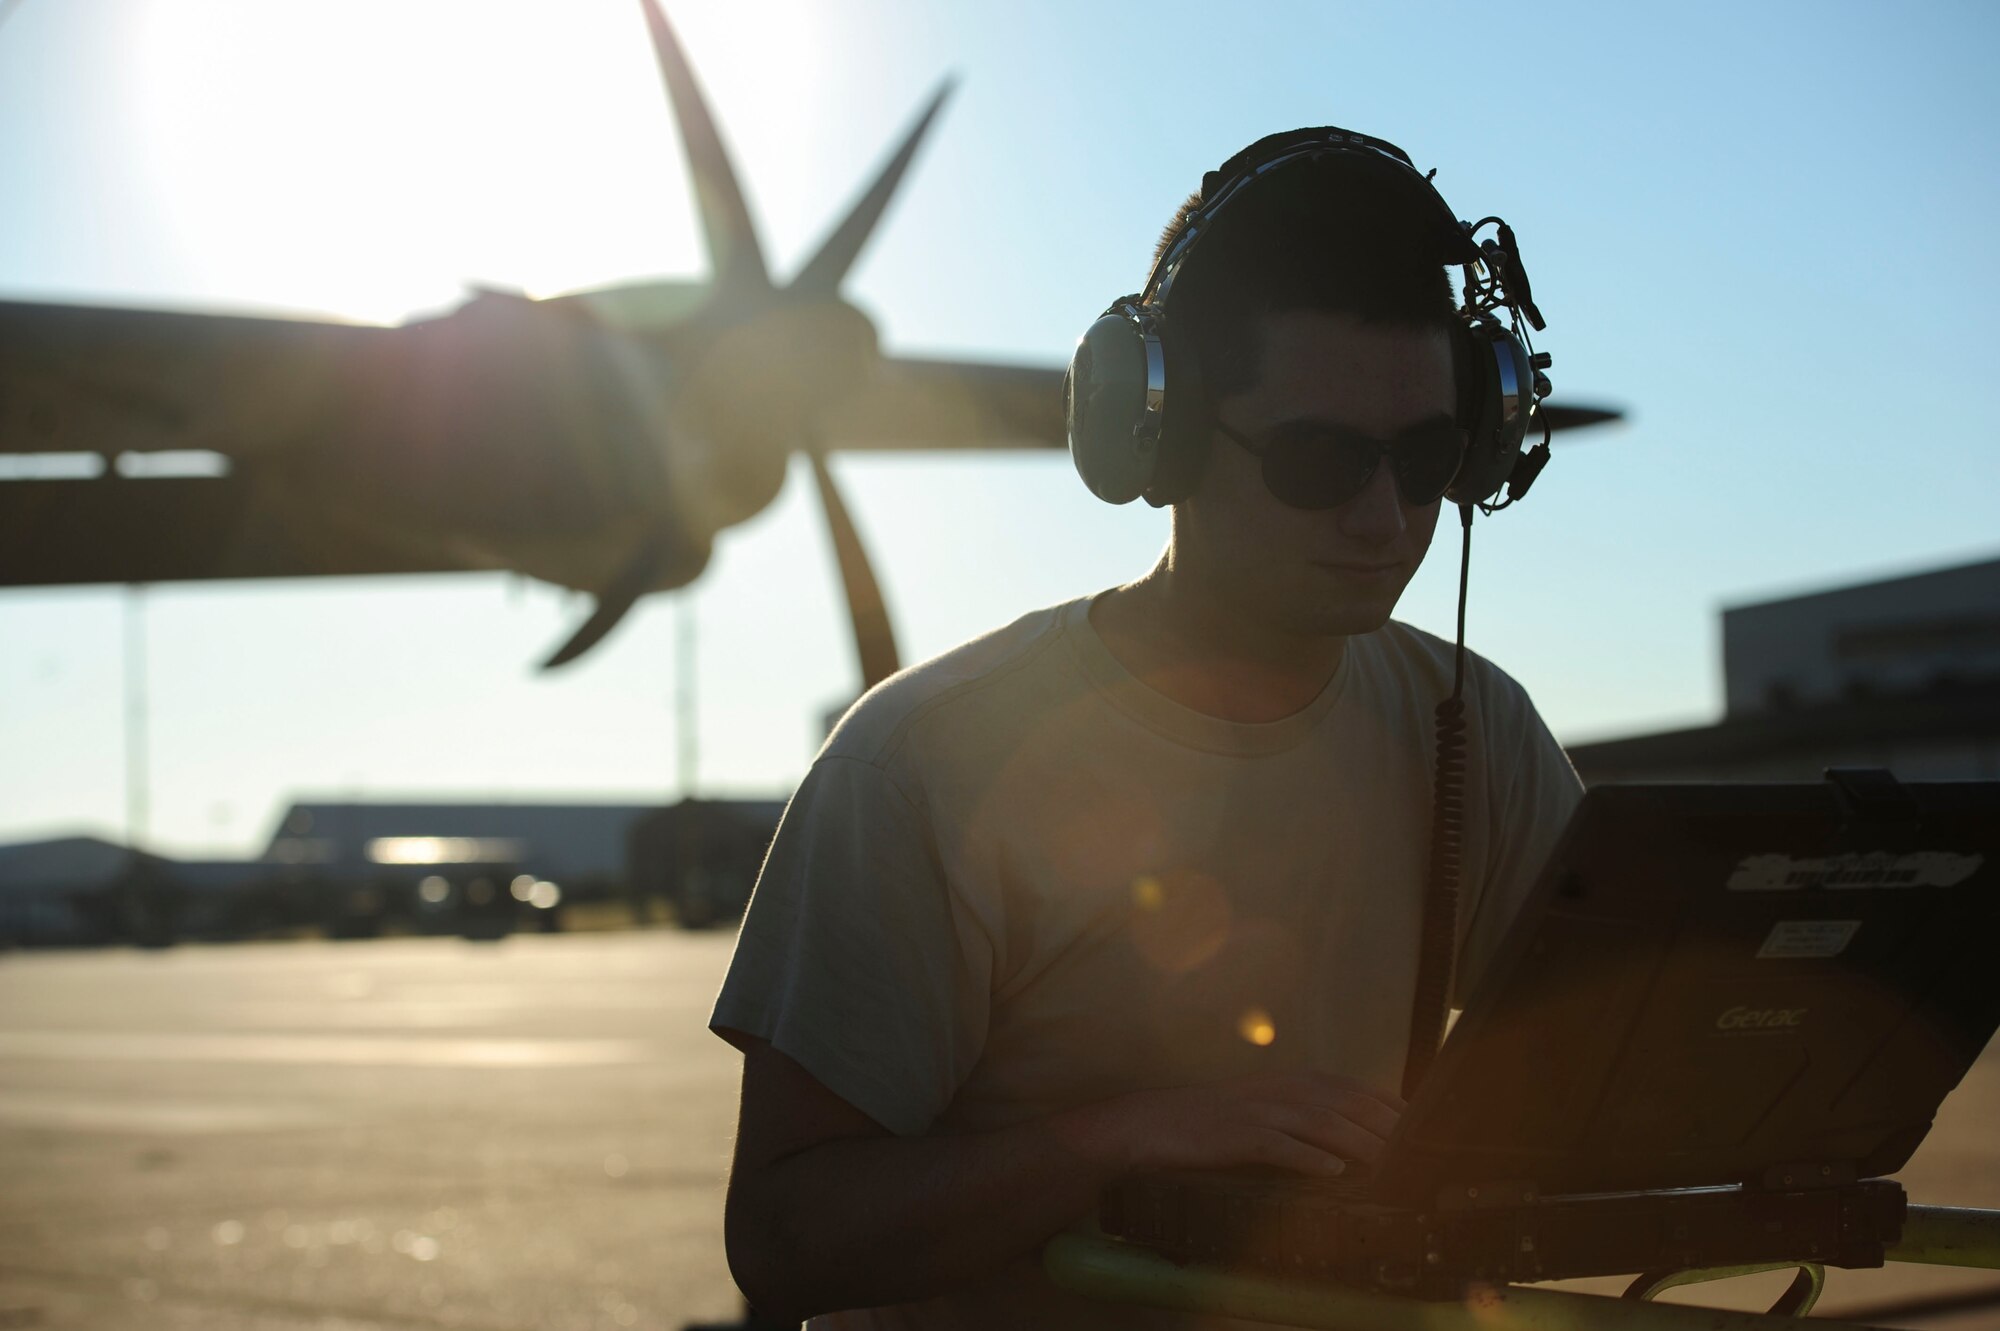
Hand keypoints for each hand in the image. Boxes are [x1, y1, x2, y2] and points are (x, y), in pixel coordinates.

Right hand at [1057, 1071, 1404, 1179]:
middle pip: (1345, 1102)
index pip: (1352, 1087)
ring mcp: (1258, 1110)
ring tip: (1390, 1162)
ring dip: (1359, 1142)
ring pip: (1321, 1122)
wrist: (1153, 1125)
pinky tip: (1333, 1172)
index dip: (1388, 1104)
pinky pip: (1279, 1145)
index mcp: (1288, 1080)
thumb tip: (1350, 1141)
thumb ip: (1302, 1118)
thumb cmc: (1211, 1124)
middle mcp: (1278, 1089)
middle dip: (1385, 1124)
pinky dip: (1309, 1158)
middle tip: (1420, 1147)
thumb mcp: (1262, 1110)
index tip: (1422, 1124)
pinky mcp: (1237, 1135)